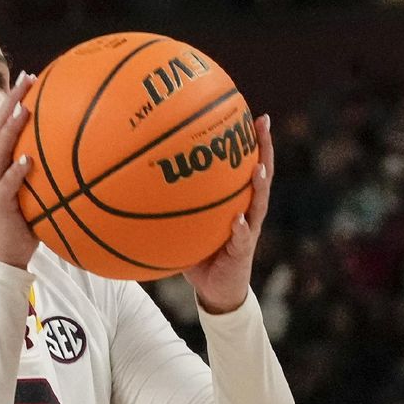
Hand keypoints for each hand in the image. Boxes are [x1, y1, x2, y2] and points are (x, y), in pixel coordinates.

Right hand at [0, 71, 38, 268]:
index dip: (16, 98)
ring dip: (10, 129)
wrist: (5, 254)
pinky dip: (17, 171)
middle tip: (26, 78)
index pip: (7, 122)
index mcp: (3, 161)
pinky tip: (27, 160)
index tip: (31, 76)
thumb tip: (86, 156)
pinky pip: (7, 184)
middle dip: (12, 100)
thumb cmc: (26, 221)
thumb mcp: (40, 191)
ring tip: (23, 110)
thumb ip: (53, 172)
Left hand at [183, 114, 273, 313]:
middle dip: (264, 148)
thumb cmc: (199, 252)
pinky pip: (241, 239)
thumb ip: (172, 203)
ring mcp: (248, 230)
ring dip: (259, 186)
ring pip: (258, 203)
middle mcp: (247, 210)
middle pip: (261, 173)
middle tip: (263, 123)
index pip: (246, 163)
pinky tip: (237, 220)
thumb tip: (138, 179)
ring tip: (258, 169)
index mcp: (235, 200)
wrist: (216, 290)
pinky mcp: (243, 252)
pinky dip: (239, 229)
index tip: (251, 113)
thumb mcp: (185, 223)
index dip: (251, 140)